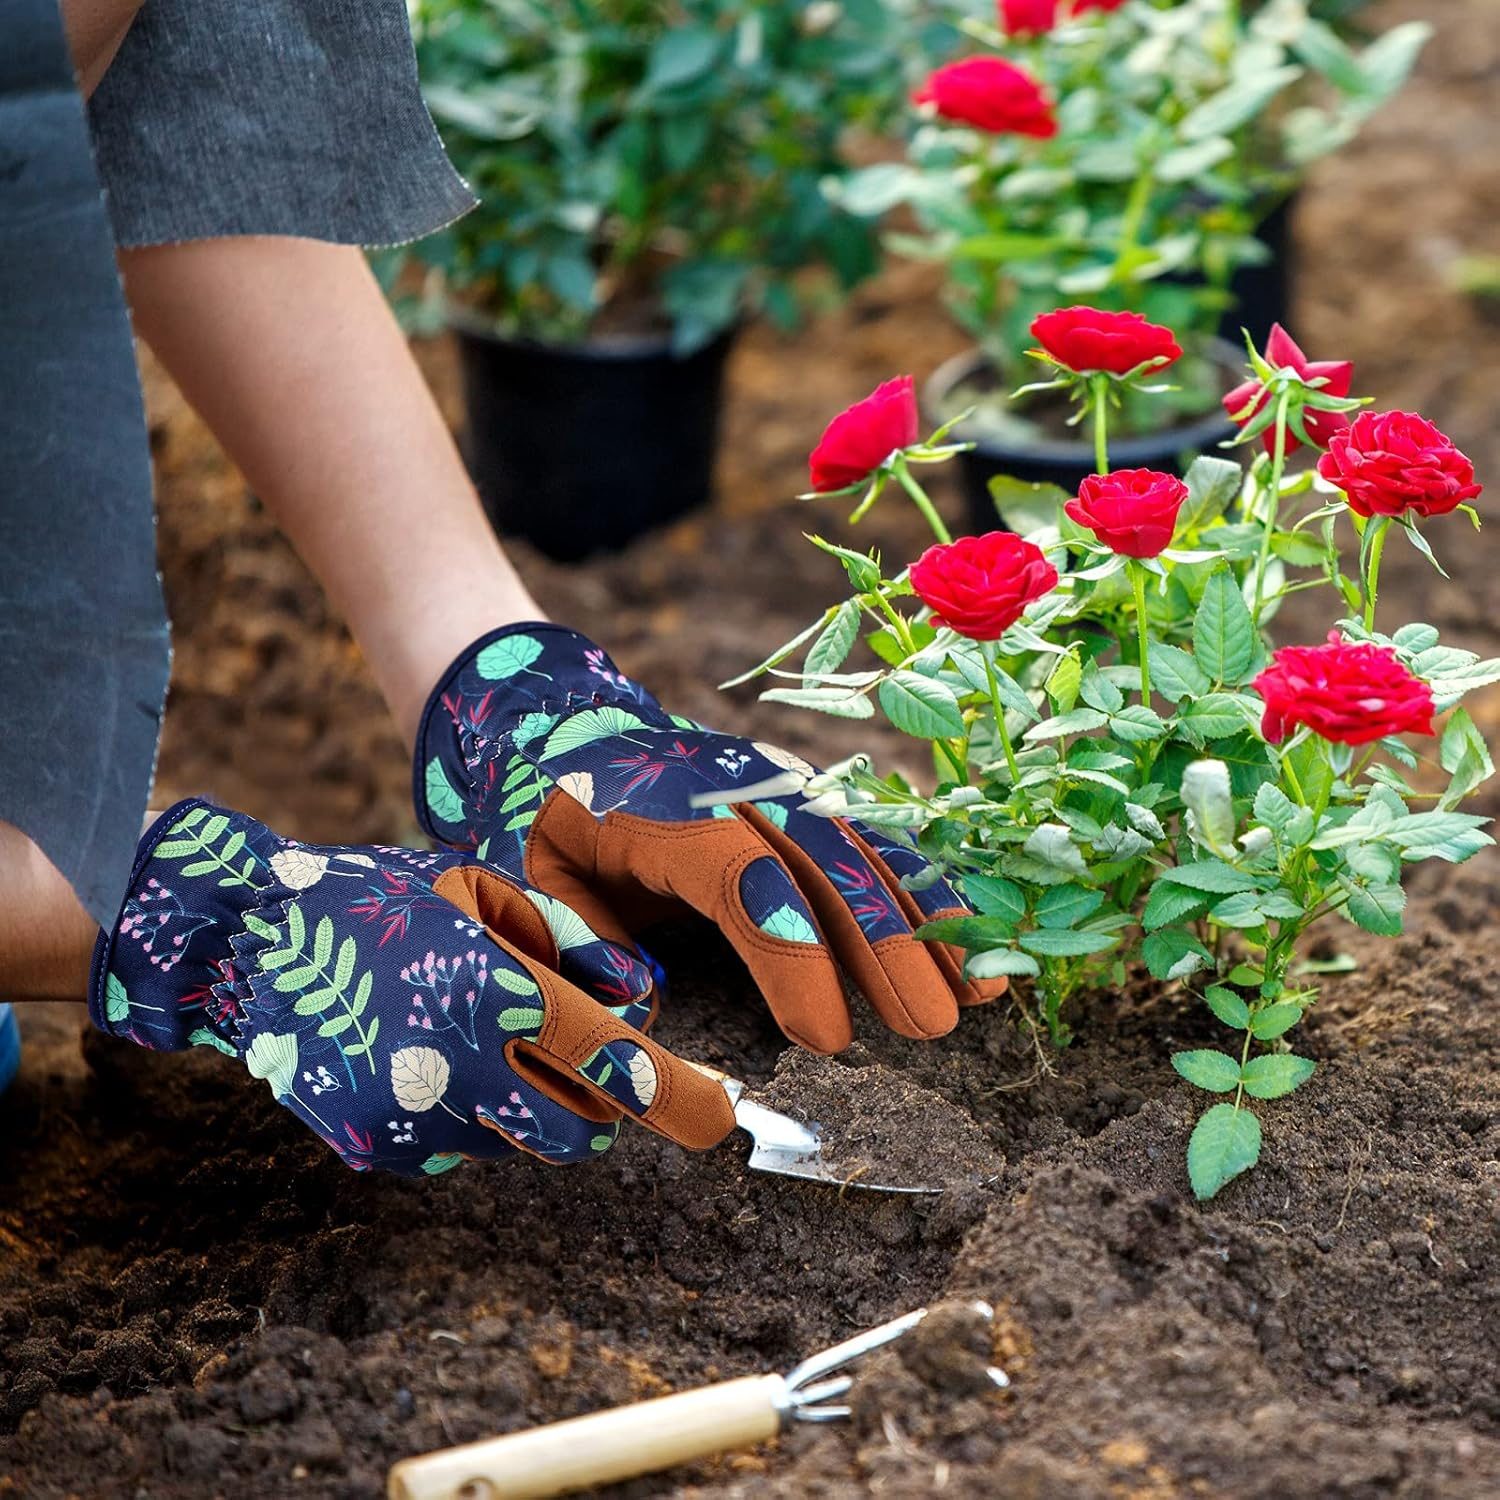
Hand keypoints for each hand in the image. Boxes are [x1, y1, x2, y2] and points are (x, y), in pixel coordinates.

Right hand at [91, 800, 734, 1174]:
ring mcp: (410, 1120)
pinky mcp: (377, 1151)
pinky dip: (468, 1116)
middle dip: (600, 1104)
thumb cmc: (382, 900)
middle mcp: (454, 1066)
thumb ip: (573, 940)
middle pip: (579, 1130)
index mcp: (489, 990)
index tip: (719, 1118)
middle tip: (582, 1057)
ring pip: (519, 1140)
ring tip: (476, 1036)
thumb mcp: (485, 888)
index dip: (676, 1097)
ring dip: (527, 1103)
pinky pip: (459, 1149)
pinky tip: (427, 1058)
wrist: (250, 946)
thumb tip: (644, 993)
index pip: (611, 1063)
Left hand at [415, 626, 1002, 1054]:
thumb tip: (640, 997)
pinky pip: (879, 837)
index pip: (744, 879)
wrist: (576, 727)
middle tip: (931, 1028)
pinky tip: (976, 934)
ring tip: (982, 990)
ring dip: (928, 915)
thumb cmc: (558, 818)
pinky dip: (928, 884)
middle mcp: (741, 785)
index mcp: (667, 808)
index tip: (826, 1039)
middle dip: (886, 942)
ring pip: (868, 845)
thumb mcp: (540, 877)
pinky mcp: (811, 793)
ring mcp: (784, 782)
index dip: (792, 956)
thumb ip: (583, 935)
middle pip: (827, 858)